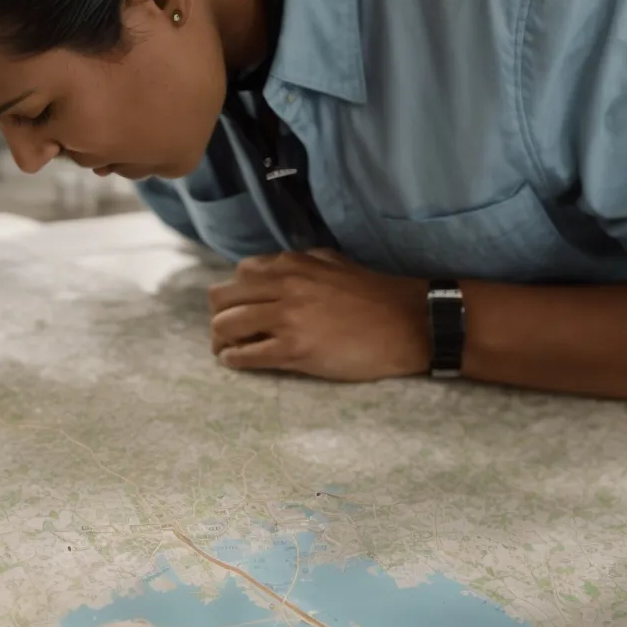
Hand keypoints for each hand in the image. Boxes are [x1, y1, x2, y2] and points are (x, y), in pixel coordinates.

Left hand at [208, 250, 430, 381]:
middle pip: (222, 299)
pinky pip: (246, 355)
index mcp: (291, 264)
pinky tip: (236, 363)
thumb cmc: (375, 294)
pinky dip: (234, 360)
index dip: (236, 295)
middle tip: (226, 334)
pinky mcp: (294, 349)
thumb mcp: (333, 263)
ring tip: (227, 350)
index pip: (240, 274)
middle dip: (219, 317)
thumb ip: (301, 264)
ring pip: (226, 326)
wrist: (407, 323)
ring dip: (220, 341)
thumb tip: (276, 269)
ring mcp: (287, 318)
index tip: (240, 309)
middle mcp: (283, 286)